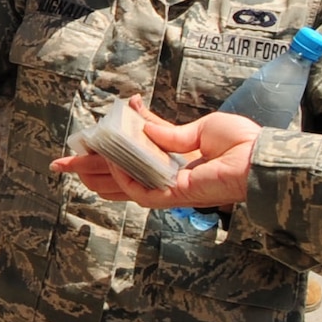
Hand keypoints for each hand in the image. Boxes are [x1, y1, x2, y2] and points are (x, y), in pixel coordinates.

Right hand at [49, 98, 258, 209]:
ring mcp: (169, 188)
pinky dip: (122, 176)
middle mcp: (168, 176)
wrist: (261, 158)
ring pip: (122, 186)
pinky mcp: (173, 195)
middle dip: (89, 169)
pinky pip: (138, 190)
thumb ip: (169, 133)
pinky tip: (111, 160)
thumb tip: (143, 126)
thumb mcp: (199, 129)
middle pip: (120, 174)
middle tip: (60, 164)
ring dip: (96, 174)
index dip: (108, 151)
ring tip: (73, 165)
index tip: (87, 142)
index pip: (133, 158)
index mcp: (176, 161)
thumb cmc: (242, 143)